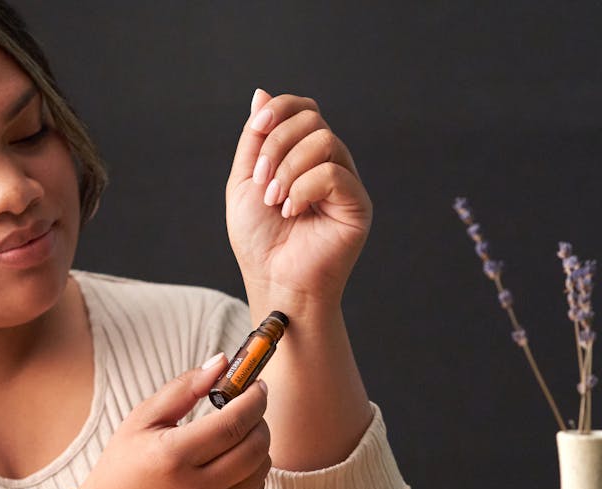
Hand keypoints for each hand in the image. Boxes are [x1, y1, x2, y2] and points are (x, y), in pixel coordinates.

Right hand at [76, 356, 271, 488]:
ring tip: (240, 433)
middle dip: (260, 420)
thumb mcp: (141, 420)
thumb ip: (183, 388)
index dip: (253, 400)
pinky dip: (253, 473)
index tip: (257, 386)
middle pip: (254, 447)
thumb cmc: (122, 467)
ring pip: (260, 471)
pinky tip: (235, 461)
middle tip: (250, 407)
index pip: (233, 423)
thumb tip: (221, 362)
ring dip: (259, 446)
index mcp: (172, 456)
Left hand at [226, 89, 372, 318]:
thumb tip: (262, 94)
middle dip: (276, 145)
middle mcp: (328, 164)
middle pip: (312, 119)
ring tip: (276, 201)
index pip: (303, 109)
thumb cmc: (259, 241)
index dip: (279, 110)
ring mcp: (345, 183)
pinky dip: (305, 188)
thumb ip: (254, 139)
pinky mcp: (357, 204)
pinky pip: (334, 172)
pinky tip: (293, 211)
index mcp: (302, 156)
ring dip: (288, 168)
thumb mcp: (244, 182)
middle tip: (263, 183)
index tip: (255, 129)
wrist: (274, 281)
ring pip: (324, 141)